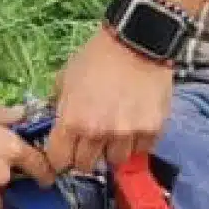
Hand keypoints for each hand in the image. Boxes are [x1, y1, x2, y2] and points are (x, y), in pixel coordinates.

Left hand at [45, 27, 173, 172]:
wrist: (136, 42)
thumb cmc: (96, 57)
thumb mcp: (64, 78)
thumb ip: (58, 106)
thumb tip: (55, 125)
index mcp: (72, 120)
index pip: (59, 161)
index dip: (59, 158)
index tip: (64, 153)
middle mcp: (99, 133)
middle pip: (86, 166)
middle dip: (84, 156)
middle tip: (89, 142)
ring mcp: (128, 134)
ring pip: (115, 161)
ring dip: (112, 150)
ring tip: (114, 131)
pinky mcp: (152, 130)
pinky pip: (141, 150)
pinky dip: (136, 142)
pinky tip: (133, 123)